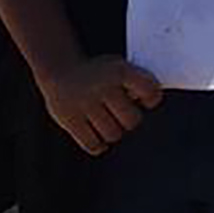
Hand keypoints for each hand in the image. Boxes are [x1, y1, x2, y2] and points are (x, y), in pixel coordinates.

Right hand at [38, 56, 162, 155]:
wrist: (61, 71)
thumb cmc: (98, 74)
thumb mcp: (119, 67)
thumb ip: (137, 83)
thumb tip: (150, 103)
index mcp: (119, 71)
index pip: (149, 90)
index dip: (151, 99)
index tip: (146, 101)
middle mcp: (103, 86)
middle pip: (131, 121)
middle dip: (129, 120)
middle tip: (121, 114)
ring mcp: (85, 103)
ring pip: (113, 135)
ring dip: (112, 132)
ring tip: (106, 121)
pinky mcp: (69, 119)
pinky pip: (93, 145)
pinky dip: (98, 145)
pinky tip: (98, 135)